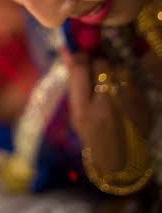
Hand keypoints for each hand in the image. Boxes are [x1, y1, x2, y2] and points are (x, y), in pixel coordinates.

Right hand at [67, 52, 152, 171]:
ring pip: (120, 69)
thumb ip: (74, 83)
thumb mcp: (76, 113)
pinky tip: (124, 95)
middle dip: (98, 64)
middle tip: (97, 73)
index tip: (81, 59)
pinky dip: (128, 84)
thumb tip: (67, 51)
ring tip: (112, 84)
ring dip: (114, 72)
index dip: (80, 58)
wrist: (122, 161)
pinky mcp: (145, 104)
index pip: (80, 69)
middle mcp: (106, 105)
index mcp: (84, 111)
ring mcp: (128, 104)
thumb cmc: (93, 135)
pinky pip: (134, 81)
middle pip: (101, 64)